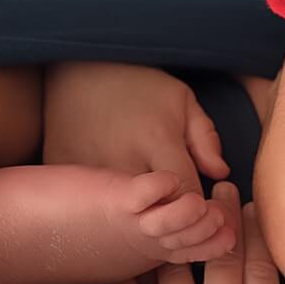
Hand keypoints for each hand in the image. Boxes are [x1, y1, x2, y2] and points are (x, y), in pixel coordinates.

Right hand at [43, 61, 232, 210]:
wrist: (78, 67)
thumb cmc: (137, 84)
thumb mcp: (180, 100)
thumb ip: (205, 137)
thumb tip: (220, 173)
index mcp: (156, 138)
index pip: (187, 195)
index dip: (199, 209)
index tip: (202, 208)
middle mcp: (123, 158)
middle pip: (155, 212)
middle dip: (170, 216)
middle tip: (174, 209)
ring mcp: (89, 167)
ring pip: (122, 214)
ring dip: (138, 215)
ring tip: (144, 204)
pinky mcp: (64, 170)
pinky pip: (90, 203)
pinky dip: (104, 205)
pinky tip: (111, 196)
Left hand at [101, 181, 284, 283]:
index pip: (260, 266)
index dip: (257, 232)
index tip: (252, 207)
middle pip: (223, 256)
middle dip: (223, 217)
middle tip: (220, 190)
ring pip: (179, 266)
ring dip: (178, 234)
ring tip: (178, 205)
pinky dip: (123, 273)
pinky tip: (125, 249)